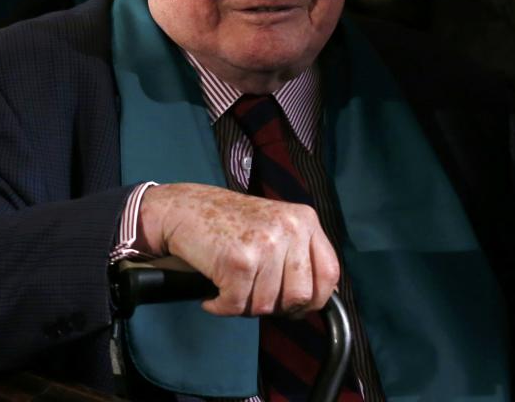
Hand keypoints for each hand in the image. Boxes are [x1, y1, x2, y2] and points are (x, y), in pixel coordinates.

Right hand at [137, 183, 338, 316]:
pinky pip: (236, 306)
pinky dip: (221, 307)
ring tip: (230, 288)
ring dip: (244, 306)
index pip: (330, 274)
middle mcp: (290, 229)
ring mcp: (266, 244)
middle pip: (300, 296)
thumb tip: (315, 300)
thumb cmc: (228, 222)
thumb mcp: (276, 227)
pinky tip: (214, 295)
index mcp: (304, 220)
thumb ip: (299, 255)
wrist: (183, 208)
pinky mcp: (239, 261)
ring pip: (266, 305)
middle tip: (253, 296)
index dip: (314, 299)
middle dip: (276, 307)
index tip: (294, 306)